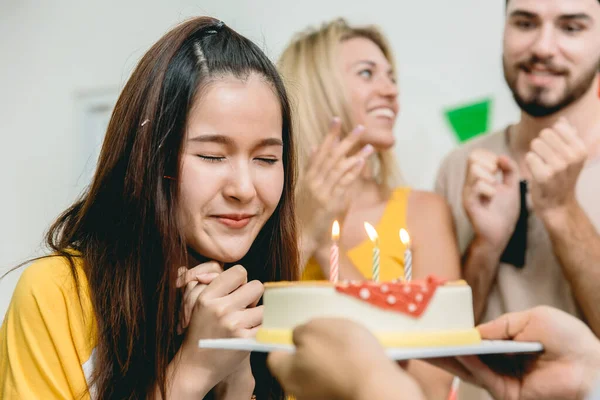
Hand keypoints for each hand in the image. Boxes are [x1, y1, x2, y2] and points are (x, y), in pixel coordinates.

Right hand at [175, 265, 263, 391]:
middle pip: (257, 286)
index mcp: (207, 297)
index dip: (241, 280)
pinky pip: (266, 324)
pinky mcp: (246, 340)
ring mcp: (235, 325)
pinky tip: (251, 331)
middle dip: (253, 295)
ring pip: (265, 306)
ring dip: (259, 312)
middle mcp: (221, 309)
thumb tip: (219, 267)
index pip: (239, 272)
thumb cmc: (199, 332)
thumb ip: (210, 282)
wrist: (196, 366)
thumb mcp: (196, 304)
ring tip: (247, 320)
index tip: (236, 289)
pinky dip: (262, 327)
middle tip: (243, 306)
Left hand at [267, 318, 421, 399]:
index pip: (275, 355)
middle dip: (313, 344)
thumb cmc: (343, 354)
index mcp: (287, 373)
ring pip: (323, 367)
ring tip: (348, 337)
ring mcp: (323, 395)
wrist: (379, 383)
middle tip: (327, 329)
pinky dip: (350, 363)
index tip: (297, 328)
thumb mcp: (314, 328)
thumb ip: (300, 331)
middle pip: (300, 362)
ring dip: (334, 352)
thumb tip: (298, 336)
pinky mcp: (345, 394)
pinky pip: (343, 374)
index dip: (285, 339)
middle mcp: (301, 389)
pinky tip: (361, 350)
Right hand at [296, 117, 373, 244]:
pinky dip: (352, 172)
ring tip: (369, 144)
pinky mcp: (330, 203)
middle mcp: (314, 182)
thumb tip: (314, 147)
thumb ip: (311, 168)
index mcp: (307, 177)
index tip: (337, 120)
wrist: (298, 236)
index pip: (320, 151)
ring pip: (340, 168)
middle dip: (346, 140)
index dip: (329, 135)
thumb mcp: (303, 188)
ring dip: (356, 154)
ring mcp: (322, 192)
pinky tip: (361, 162)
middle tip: (360, 128)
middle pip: (332, 156)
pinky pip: (343, 184)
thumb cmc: (301, 214)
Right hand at [431, 306, 599, 399]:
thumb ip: (500, 326)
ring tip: (427, 346)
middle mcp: (502, 363)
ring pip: (468, 369)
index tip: (435, 327)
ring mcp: (503, 379)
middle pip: (465, 357)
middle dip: (443, 348)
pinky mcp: (508, 393)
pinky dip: (469, 365)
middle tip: (419, 340)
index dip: (456, 335)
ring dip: (447, 358)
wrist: (591, 363)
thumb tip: (474, 331)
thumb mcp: (530, 319)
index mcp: (508, 344)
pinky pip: (483, 376)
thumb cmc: (567, 338)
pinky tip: (458, 352)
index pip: (475, 340)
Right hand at [462, 149, 519, 252]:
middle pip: (473, 158)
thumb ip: (510, 170)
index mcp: (477, 178)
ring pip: (475, 170)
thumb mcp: (512, 187)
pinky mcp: (469, 203)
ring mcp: (467, 193)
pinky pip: (477, 186)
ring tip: (495, 189)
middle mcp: (469, 183)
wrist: (500, 234)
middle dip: (490, 164)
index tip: (499, 168)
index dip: (489, 156)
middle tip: (497, 177)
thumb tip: (501, 156)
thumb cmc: (504, 212)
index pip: (476, 154)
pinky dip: (489, 189)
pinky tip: (492, 198)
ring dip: (490, 177)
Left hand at [526, 118, 586, 218]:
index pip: (558, 127)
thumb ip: (567, 137)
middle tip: (546, 160)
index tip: (554, 152)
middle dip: (541, 145)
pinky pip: (529, 156)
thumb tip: (562, 120)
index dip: (551, 138)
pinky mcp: (544, 176)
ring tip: (542, 166)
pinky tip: (536, 172)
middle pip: (544, 134)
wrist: (557, 204)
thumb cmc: (562, 177)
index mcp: (580, 149)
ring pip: (535, 144)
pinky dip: (529, 163)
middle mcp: (572, 156)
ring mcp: (558, 167)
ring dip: (535, 154)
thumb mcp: (571, 157)